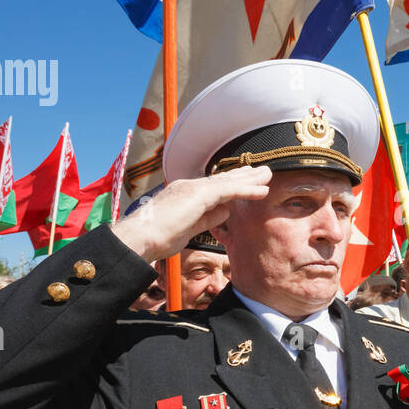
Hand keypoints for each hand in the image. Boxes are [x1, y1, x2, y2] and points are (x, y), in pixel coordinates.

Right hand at [112, 167, 272, 262]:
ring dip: (251, 178)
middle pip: (223, 178)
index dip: (233, 182)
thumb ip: (208, 218)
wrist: (140, 238)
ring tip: (269, 174)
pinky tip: (262, 190)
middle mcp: (190, 186)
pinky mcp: (198, 195)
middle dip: (244, 174)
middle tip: (263, 170)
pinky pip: (228, 190)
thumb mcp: (189, 228)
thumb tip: (226, 210)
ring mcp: (193, 189)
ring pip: (228, 181)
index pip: (215, 186)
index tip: (248, 179)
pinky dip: (247, 189)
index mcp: (186, 193)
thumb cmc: (158, 237)